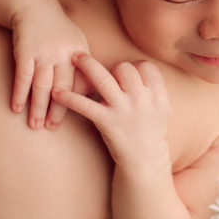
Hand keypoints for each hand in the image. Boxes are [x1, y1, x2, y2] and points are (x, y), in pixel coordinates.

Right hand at [11, 6, 90, 128]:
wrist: (35, 6)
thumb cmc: (58, 29)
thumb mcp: (76, 43)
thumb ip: (82, 67)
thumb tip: (90, 93)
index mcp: (79, 53)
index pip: (80, 83)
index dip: (77, 102)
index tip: (74, 117)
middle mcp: (62, 53)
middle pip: (62, 88)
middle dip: (57, 110)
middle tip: (52, 127)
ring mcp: (43, 52)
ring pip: (41, 85)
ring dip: (37, 107)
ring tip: (35, 125)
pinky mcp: (25, 51)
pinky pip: (22, 77)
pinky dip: (20, 93)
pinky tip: (16, 107)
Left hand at [52, 53, 171, 173]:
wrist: (145, 161)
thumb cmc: (150, 132)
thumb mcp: (161, 109)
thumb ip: (151, 89)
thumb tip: (134, 68)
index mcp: (158, 95)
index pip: (145, 66)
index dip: (135, 66)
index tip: (127, 72)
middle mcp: (142, 99)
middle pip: (125, 68)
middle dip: (114, 68)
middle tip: (105, 75)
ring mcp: (124, 110)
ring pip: (104, 78)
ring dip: (87, 65)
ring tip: (74, 57)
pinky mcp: (107, 122)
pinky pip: (85, 105)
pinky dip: (69, 98)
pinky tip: (57, 93)